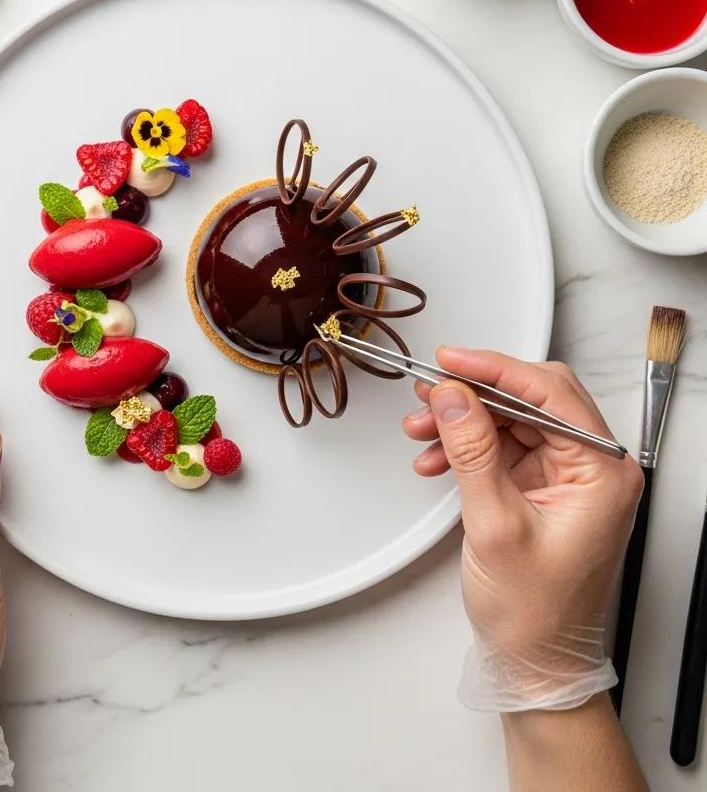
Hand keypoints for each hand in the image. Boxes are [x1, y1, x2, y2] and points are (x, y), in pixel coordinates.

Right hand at [403, 348, 643, 711]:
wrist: (536, 662)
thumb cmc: (536, 612)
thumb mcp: (494, 524)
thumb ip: (471, 451)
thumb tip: (452, 396)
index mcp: (602, 472)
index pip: (549, 393)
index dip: (494, 369)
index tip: (450, 360)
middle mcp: (592, 467)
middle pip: (530, 399)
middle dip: (474, 394)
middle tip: (429, 390)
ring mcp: (567, 477)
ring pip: (510, 420)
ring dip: (462, 421)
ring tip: (420, 430)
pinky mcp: (543, 487)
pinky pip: (501, 447)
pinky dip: (465, 447)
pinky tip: (435, 458)